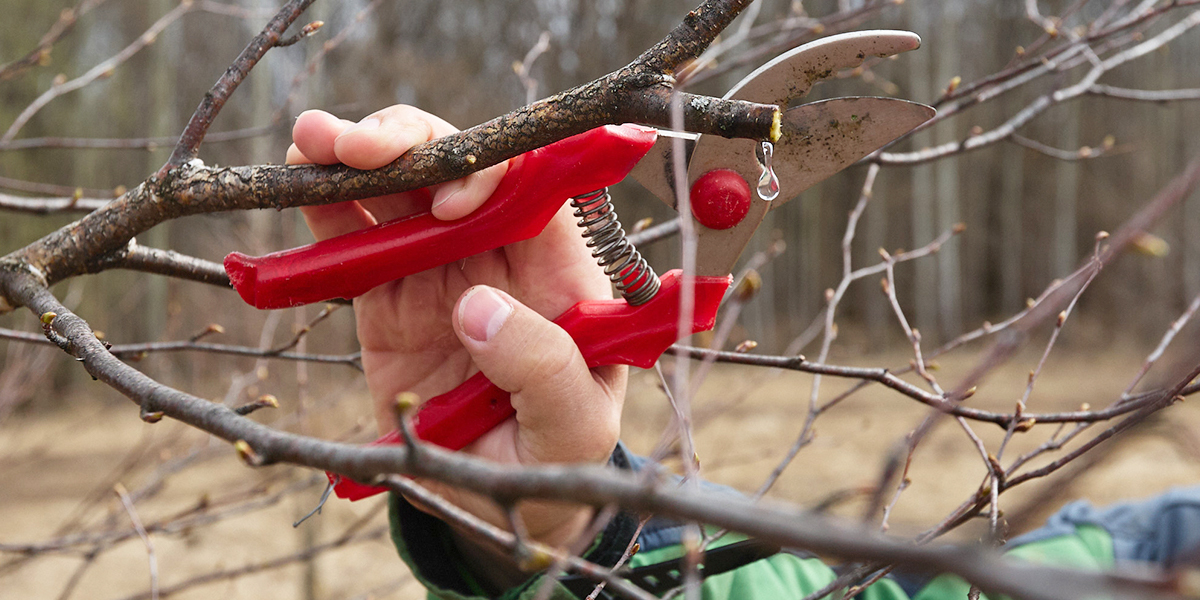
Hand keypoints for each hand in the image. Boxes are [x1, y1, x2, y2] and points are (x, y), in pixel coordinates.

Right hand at [288, 106, 625, 548]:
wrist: (499, 500)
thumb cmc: (555, 456)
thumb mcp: (571, 425)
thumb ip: (542, 368)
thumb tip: (478, 307)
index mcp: (555, 270)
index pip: (530, 189)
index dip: (488, 174)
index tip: (451, 206)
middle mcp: (496, 253)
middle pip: (454, 171)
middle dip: (408, 145)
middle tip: (356, 148)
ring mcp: (438, 270)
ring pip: (398, 191)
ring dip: (356, 157)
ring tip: (311, 140)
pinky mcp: (387, 297)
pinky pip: (353, 242)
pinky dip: (323, 208)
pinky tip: (297, 179)